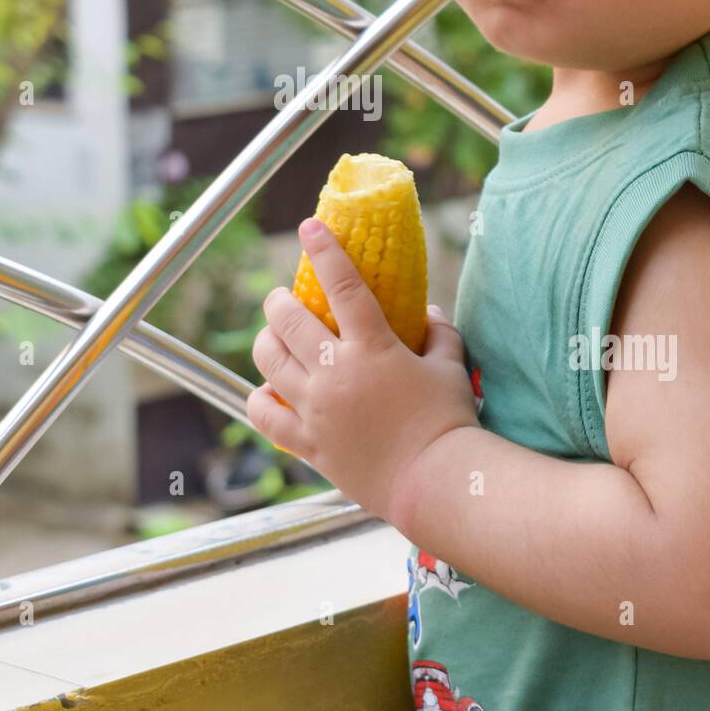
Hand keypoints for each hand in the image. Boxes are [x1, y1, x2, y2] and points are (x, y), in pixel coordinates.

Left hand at [247, 216, 478, 525]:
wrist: (436, 482)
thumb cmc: (449, 422)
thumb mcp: (450, 366)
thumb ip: (439, 334)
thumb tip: (429, 312)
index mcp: (372, 347)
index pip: (341, 286)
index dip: (323, 251)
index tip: (308, 228)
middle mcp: (336, 372)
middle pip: (288, 320)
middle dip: (279, 301)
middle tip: (283, 298)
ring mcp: (316, 408)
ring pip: (269, 361)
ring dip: (265, 340)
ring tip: (272, 337)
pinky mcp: (308, 442)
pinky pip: (265, 416)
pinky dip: (259, 399)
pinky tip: (266, 391)